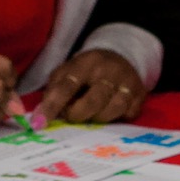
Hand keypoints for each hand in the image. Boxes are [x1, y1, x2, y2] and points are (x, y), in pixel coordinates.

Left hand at [32, 48, 146, 125]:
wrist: (122, 57)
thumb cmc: (88, 70)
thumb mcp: (68, 71)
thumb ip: (54, 90)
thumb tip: (42, 115)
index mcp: (86, 63)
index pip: (66, 86)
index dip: (52, 106)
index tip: (39, 123)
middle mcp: (109, 71)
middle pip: (93, 101)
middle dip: (77, 114)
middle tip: (71, 116)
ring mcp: (128, 83)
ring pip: (112, 110)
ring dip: (97, 118)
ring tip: (90, 113)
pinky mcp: (140, 95)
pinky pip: (127, 115)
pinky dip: (115, 118)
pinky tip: (108, 111)